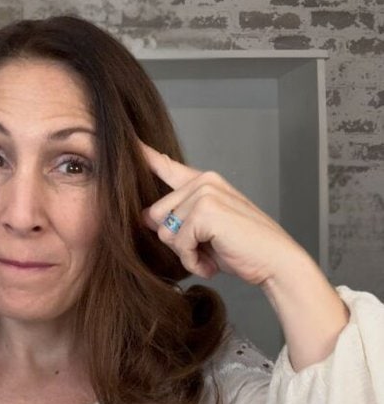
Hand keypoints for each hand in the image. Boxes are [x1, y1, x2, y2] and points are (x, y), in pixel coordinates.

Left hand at [140, 142, 305, 284]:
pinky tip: (212, 262)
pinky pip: (179, 244)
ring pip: (165, 232)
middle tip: (205, 249)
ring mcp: (205, 193)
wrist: (277, 263)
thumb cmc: (243, 249)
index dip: (144, 154)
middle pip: (155, 215)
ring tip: (211, 254)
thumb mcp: (203, 233)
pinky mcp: (205, 211)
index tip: (127, 140)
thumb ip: (176, 221)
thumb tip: (143, 217)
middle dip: (175, 241)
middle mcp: (204, 181)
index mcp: (204, 182)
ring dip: (185, 253)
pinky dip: (193, 260)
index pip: (166, 166)